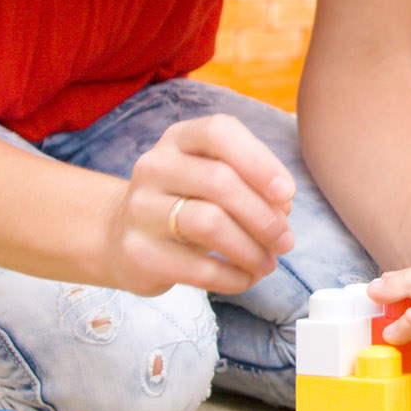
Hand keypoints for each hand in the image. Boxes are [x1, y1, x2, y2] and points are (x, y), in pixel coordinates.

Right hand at [105, 114, 295, 295]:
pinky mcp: (137, 253)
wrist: (122, 236)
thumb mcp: (213, 178)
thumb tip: (282, 208)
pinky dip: (233, 277)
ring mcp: (140, 209)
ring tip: (267, 263)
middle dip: (264, 216)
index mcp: (179, 139)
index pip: (219, 132)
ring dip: (250, 249)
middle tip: (285, 241)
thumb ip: (251, 182)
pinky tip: (245, 278)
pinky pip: (197, 268)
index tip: (288, 193)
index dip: (260, 161)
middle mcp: (154, 167)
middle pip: (220, 182)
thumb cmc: (185, 202)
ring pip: (209, 224)